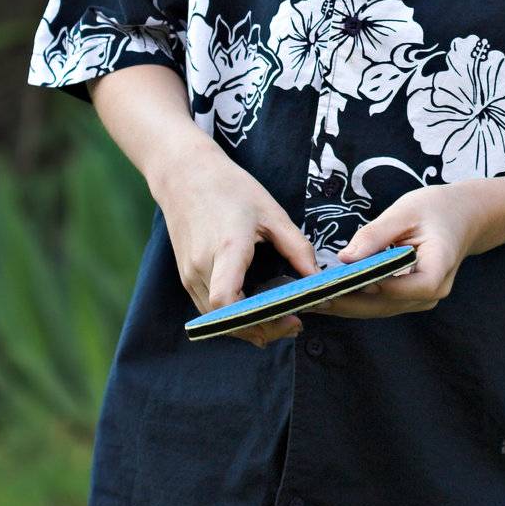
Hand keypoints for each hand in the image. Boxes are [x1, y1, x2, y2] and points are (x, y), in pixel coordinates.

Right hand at [151, 143, 321, 348]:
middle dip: (261, 330)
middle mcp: (202, 267)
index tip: (289, 318)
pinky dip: (231, 318)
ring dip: (246, 327)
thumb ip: (297, 248)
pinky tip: (254, 311)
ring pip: (216, 320)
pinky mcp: (186, 276)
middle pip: (226, 319)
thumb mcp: (271, 212)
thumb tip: (319, 280)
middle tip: (294, 325)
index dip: (257, 320)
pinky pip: (208, 309)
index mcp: (226, 249)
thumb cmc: (230, 188)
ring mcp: (189, 274)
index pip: (227, 301)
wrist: (185, 175)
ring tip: (279, 320)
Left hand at [299, 181, 481, 318]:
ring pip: (377, 309)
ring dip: (344, 304)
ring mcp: (421, 300)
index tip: (333, 282)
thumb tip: (345, 259)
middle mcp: (431, 294)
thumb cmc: (436, 208)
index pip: (399, 289)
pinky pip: (379, 303)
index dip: (366, 287)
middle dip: (343, 302)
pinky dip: (354, 298)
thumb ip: (375, 235)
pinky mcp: (409, 298)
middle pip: (382, 305)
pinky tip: (327, 293)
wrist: (462, 216)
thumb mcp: (405, 212)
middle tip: (307, 297)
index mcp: (437, 271)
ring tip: (308, 299)